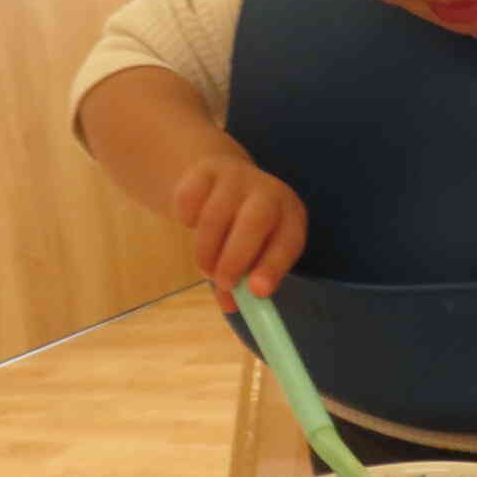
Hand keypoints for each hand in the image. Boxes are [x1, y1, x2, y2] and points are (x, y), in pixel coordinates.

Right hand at [170, 156, 306, 311]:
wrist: (222, 181)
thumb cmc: (243, 230)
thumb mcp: (253, 254)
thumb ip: (243, 282)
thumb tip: (231, 307)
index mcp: (290, 216)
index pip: (289, 241)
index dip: (274, 267)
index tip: (256, 293)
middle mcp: (268, 192)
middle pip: (254, 221)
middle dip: (235, 258)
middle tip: (222, 283)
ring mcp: (237, 177)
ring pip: (216, 215)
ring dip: (206, 249)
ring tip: (205, 267)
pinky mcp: (206, 170)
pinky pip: (190, 200)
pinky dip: (187, 219)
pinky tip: (193, 225)